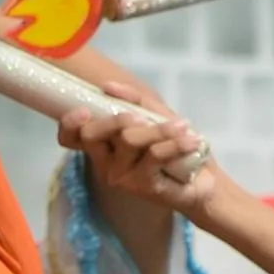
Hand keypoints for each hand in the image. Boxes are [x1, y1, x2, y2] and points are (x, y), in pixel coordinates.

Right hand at [59, 97, 221, 213]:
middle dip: (116, 119)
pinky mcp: (141, 186)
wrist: (204, 182)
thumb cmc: (176, 148)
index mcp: (102, 146)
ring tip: (182, 127)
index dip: (69, 123)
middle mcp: (104, 163)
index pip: (70, 137)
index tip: (84, 111)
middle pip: (92, 134)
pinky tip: (192, 140)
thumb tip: (107, 86)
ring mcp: (120, 177)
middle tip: (142, 117)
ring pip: (129, 139)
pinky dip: (175, 142)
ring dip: (159, 129)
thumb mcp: (155, 115)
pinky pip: (154, 154)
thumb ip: (133, 99)